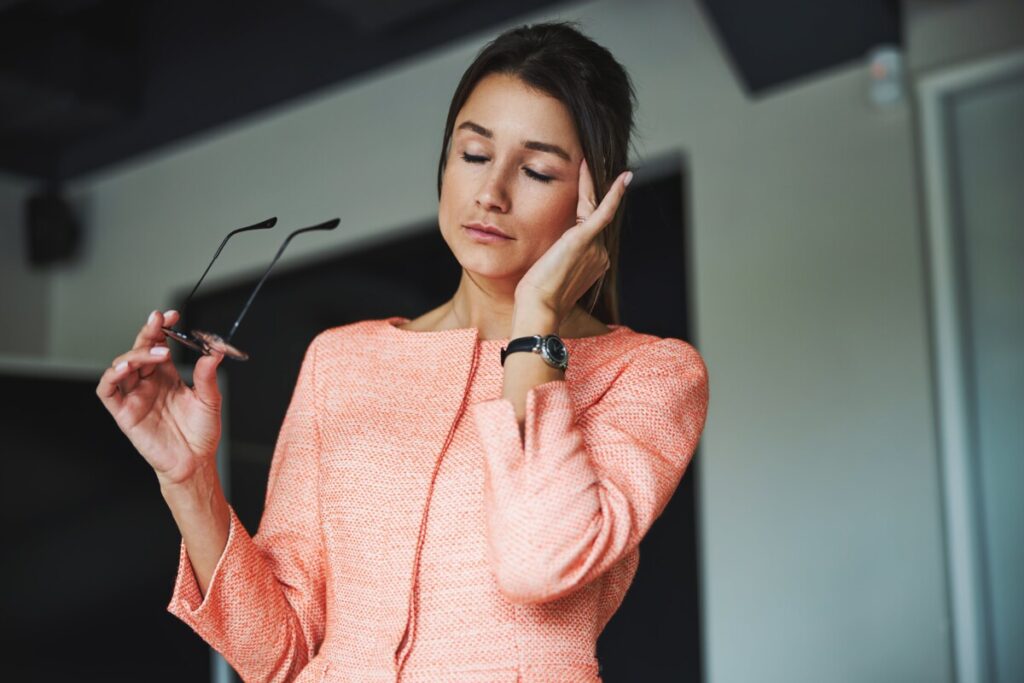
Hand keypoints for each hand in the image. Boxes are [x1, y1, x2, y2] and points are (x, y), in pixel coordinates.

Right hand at [96, 309, 224, 487]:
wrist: (194, 463)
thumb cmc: (201, 434)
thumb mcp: (209, 400)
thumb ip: (207, 376)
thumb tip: (214, 352)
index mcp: (168, 376)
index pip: (159, 344)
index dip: (162, 329)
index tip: (173, 315)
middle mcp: (149, 382)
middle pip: (140, 350)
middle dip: (148, 332)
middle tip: (159, 321)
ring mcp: (135, 396)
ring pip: (122, 365)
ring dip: (135, 353)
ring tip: (157, 352)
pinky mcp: (124, 412)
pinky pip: (107, 390)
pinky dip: (111, 376)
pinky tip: (125, 367)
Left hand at [514, 158, 631, 322]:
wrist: (538, 307)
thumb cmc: (537, 298)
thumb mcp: (550, 276)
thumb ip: (558, 261)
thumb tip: (552, 257)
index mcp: (593, 263)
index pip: (590, 228)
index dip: (588, 208)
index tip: (587, 193)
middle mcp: (600, 254)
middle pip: (594, 214)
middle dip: (593, 189)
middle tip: (590, 163)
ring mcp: (596, 247)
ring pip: (594, 207)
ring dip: (591, 182)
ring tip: (587, 159)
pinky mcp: (585, 239)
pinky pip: (604, 211)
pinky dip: (614, 194)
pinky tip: (624, 177)